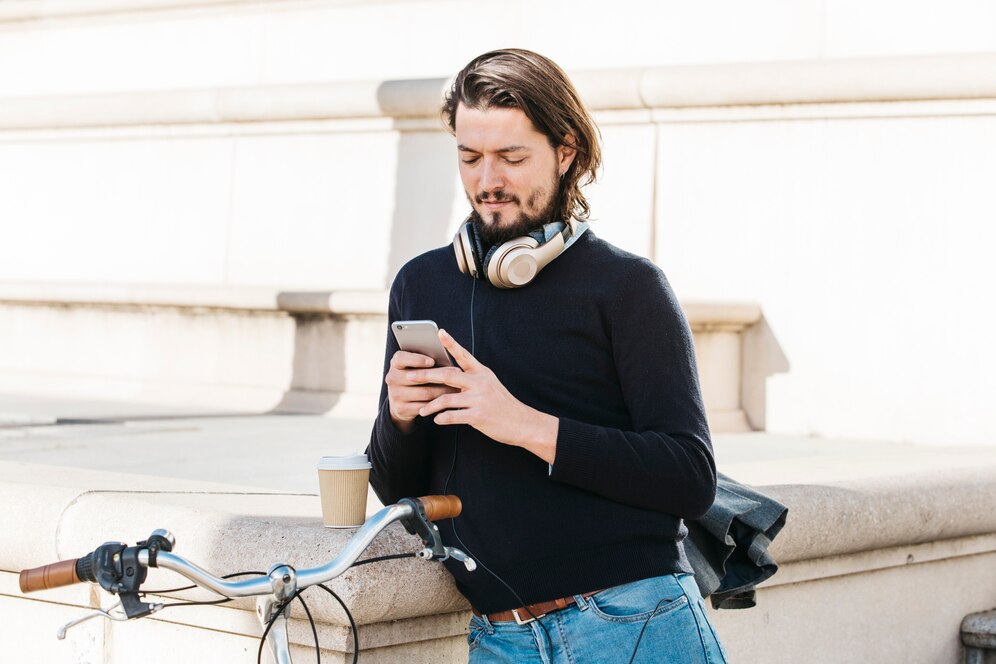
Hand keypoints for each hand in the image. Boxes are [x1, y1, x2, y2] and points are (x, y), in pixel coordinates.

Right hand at [384, 351, 458, 432]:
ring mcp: (395, 394)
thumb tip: (446, 358)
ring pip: (424, 393)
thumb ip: (427, 359)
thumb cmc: (416, 375)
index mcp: (396, 363)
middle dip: (438, 376)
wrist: (402, 399)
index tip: (432, 361)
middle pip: (416, 377)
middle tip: (456, 374)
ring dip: (443, 390)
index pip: (402, 358)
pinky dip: (438, 403)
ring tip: (458, 387)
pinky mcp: (401, 409)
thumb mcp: (417, 365)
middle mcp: (392, 378)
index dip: (416, 359)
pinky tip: (449, 400)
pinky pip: (424, 406)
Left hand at [409, 329, 558, 463]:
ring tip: (422, 410)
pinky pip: (453, 415)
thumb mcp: (490, 384)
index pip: (464, 355)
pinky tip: (436, 420)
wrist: (521, 423)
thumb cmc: (502, 404)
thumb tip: (450, 376)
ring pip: (446, 398)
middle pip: (448, 374)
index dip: (451, 343)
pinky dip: (442, 418)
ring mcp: (479, 399)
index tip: (439, 332)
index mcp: (482, 372)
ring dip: (431, 405)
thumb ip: (472, 379)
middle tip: (410, 377)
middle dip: (426, 375)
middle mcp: (480, 382)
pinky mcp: (478, 416)